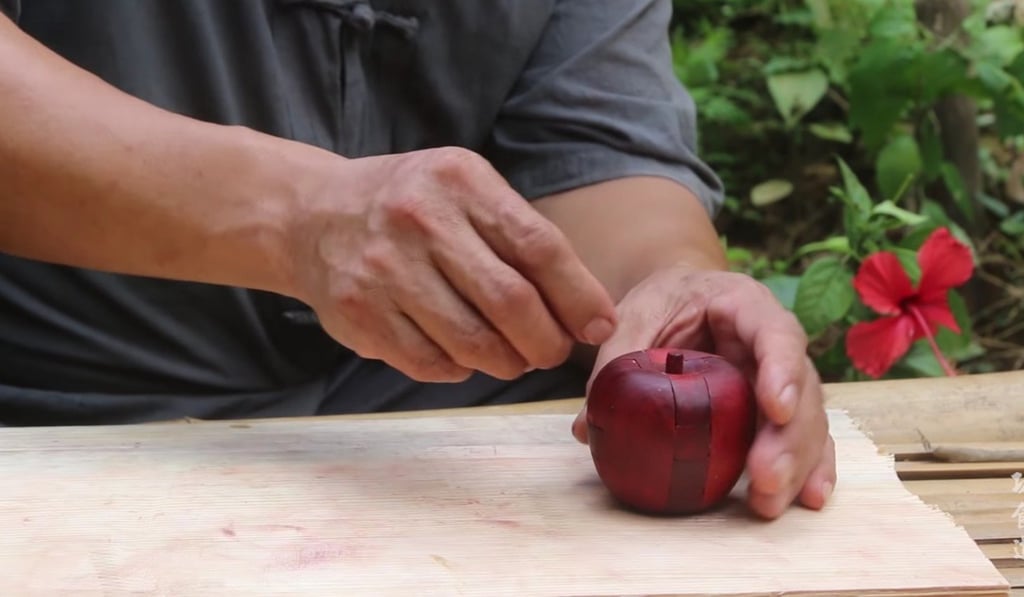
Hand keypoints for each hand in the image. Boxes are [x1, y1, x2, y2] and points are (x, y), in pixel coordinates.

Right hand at [284, 146, 617, 381]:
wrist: (313, 215)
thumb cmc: (411, 206)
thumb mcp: (465, 191)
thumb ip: (520, 237)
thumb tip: (585, 309)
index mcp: (459, 181)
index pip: (538, 246)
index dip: (578, 295)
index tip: (598, 326)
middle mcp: (419, 219)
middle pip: (509, 302)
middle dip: (546, 341)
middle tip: (553, 353)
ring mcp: (383, 269)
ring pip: (471, 342)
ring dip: (506, 362)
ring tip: (512, 357)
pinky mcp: (358, 313)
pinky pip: (430, 363)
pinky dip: (459, 368)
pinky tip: (463, 354)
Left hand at [571, 264, 835, 519]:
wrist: (680, 299)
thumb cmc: (661, 303)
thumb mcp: (633, 317)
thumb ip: (615, 361)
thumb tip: (586, 428)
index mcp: (744, 304)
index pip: (775, 332)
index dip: (781, 371)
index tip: (777, 410)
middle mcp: (774, 342)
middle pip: (801, 388)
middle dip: (787, 438)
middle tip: (764, 478)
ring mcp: (781, 378)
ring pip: (807, 420)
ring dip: (795, 464)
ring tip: (770, 502)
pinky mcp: (777, 410)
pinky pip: (804, 439)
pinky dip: (808, 468)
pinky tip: (807, 498)